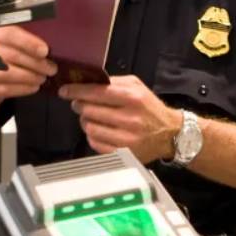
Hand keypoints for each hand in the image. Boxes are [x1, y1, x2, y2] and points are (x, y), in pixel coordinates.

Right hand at [0, 26, 55, 112]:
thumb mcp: (2, 44)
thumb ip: (18, 42)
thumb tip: (43, 48)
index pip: (8, 33)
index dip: (28, 42)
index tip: (44, 50)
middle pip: (11, 54)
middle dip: (35, 63)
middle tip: (51, 68)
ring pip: (8, 72)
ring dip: (30, 76)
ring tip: (42, 78)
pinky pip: (3, 88)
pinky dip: (21, 88)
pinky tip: (33, 87)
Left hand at [60, 76, 181, 164]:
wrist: (169, 133)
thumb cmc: (150, 108)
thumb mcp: (137, 86)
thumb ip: (114, 82)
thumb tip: (87, 82)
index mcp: (133, 98)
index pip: (96, 93)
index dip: (76, 91)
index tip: (65, 91)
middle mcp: (130, 118)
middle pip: (89, 111)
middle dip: (79, 106)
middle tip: (79, 104)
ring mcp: (126, 139)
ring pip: (90, 128)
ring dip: (85, 121)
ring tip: (90, 117)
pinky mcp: (123, 153)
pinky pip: (95, 143)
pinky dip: (92, 136)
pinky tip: (99, 130)